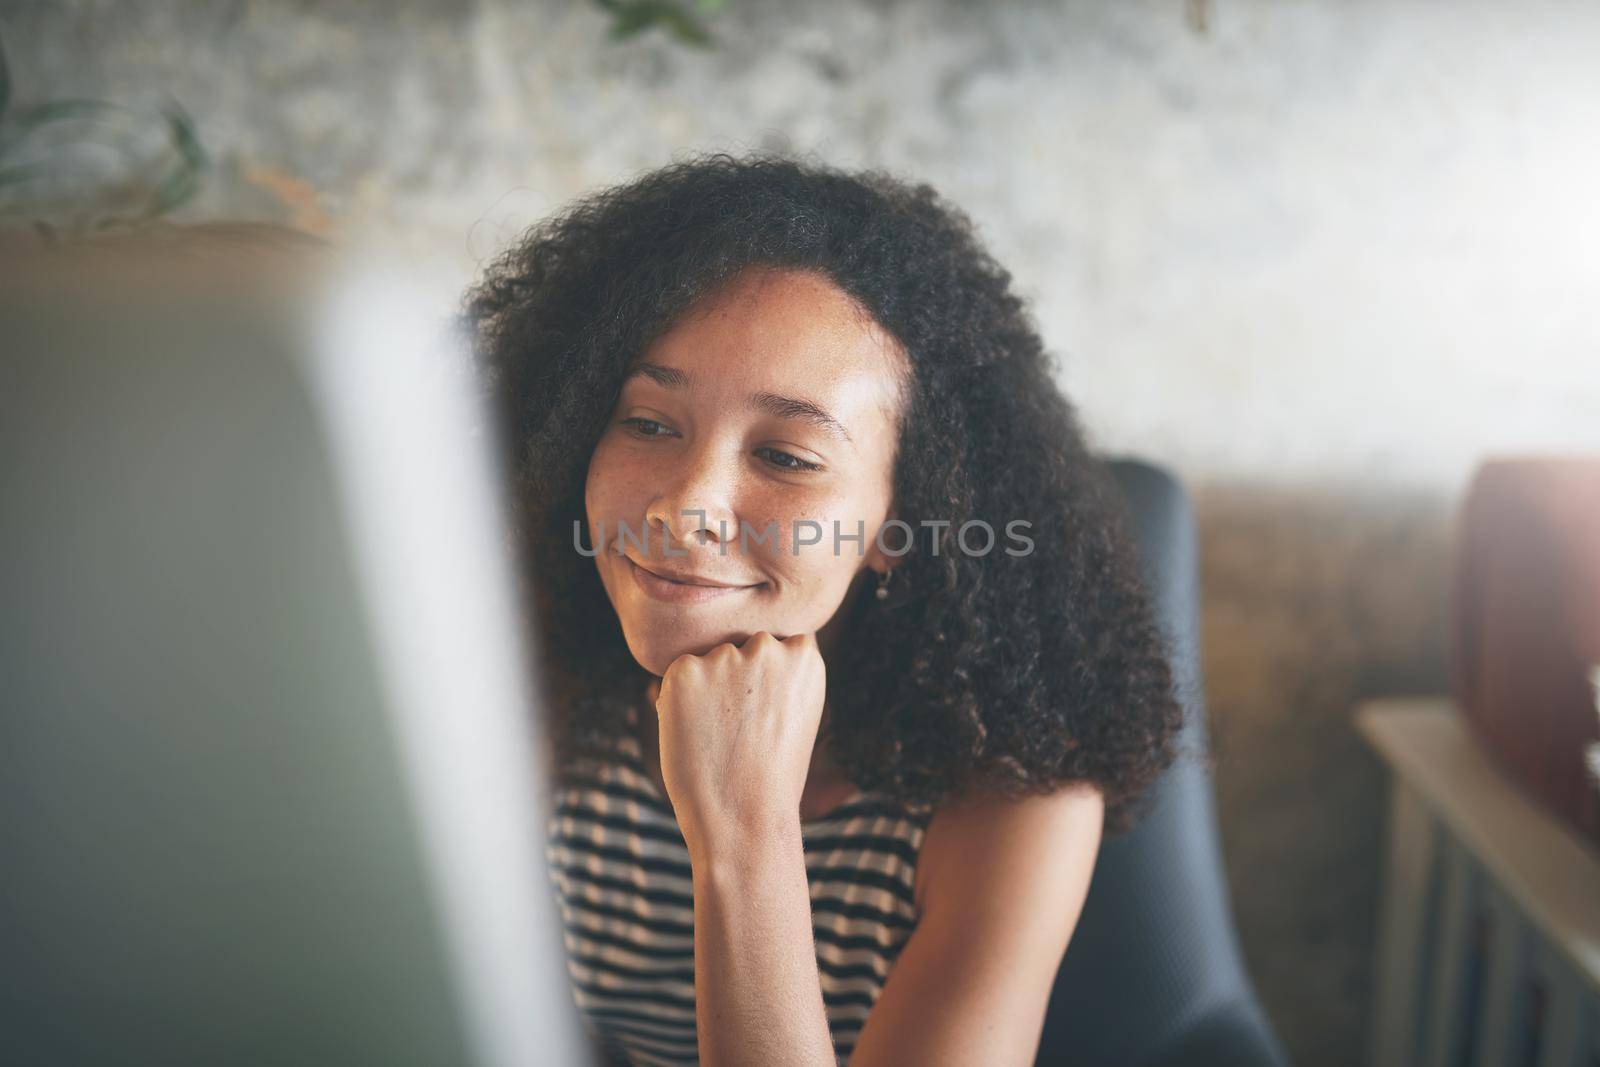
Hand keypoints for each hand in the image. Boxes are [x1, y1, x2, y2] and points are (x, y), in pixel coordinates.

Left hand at [652, 631, 826, 854]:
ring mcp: (725, 655)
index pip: (772, 648)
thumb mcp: (793, 713)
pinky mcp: (684, 671)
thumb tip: (729, 651)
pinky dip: (677, 705)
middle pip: (736, 650)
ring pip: (706, 665)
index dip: (761, 685)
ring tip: (719, 739)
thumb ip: (774, 674)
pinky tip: (696, 737)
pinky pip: (676, 680)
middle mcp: (767, 645)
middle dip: (732, 682)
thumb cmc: (771, 776)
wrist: (746, 818)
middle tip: (739, 732)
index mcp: (804, 654)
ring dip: (705, 692)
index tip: (765, 718)